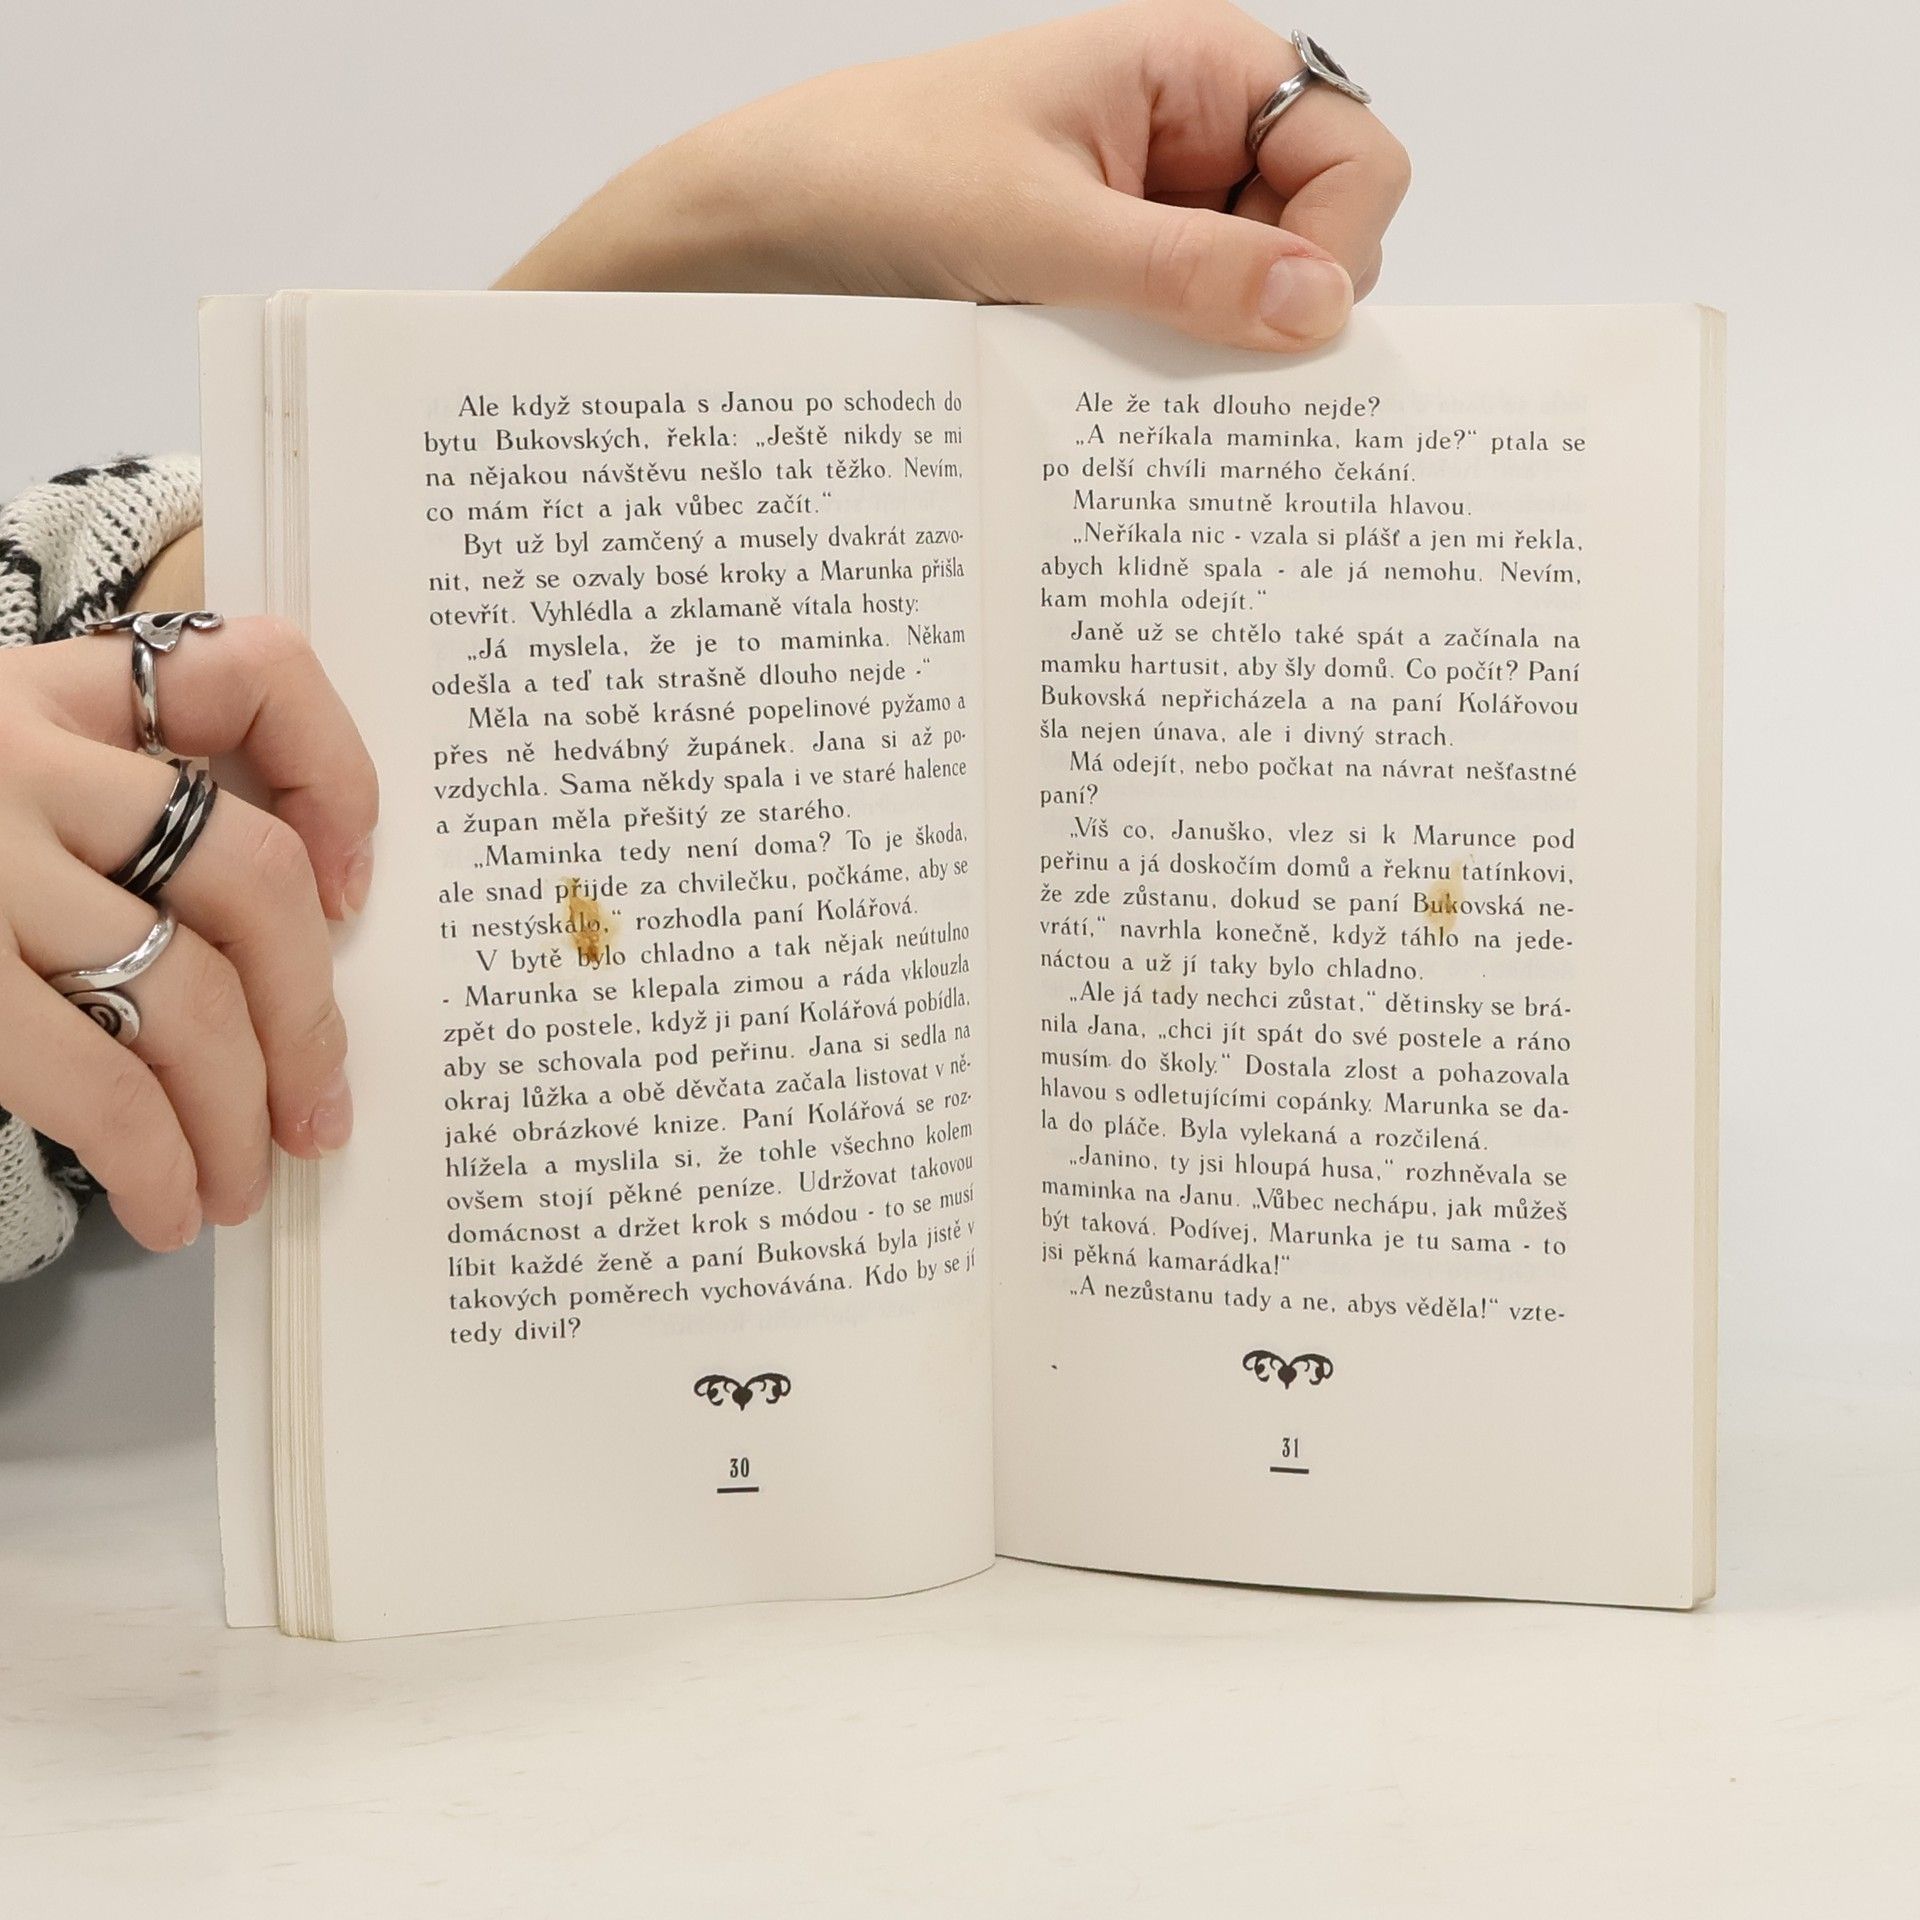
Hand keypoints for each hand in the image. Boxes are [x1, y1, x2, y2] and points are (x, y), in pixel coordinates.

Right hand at [0, 619, 376, 1249]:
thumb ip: (95, 798)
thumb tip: (281, 937)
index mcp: (45, 688)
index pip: (253, 675)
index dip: (338, 778)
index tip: (355, 887)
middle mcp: (19, 756)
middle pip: (252, 878)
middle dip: (313, 1015)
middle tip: (321, 1109)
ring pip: (193, 995)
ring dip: (244, 1112)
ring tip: (245, 1183)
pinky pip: (98, 1079)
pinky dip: (158, 1158)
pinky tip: (170, 1206)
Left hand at [499, 0, 1409, 352]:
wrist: (752, 227)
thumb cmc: (876, 174)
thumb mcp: (1038, 225)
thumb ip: (1187, 270)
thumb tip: (1322, 308)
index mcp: (1194, 72)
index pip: (1353, 154)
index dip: (1340, 244)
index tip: (1287, 326)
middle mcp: (1186, 143)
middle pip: (1315, 239)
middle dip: (1278, 313)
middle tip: (1203, 374)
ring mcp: (1145, 222)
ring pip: (1246, 305)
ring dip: (1213, 357)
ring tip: (1133, 385)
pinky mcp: (1100, 288)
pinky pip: (1174, 341)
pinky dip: (1162, 380)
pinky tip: (1112, 404)